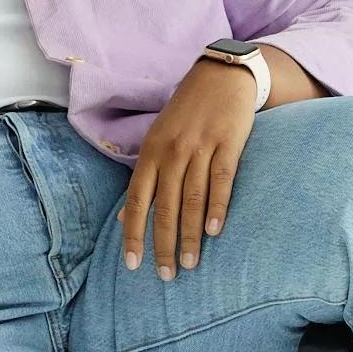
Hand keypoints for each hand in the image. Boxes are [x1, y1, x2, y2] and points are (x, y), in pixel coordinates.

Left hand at [115, 55, 259, 278]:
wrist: (220, 76)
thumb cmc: (186, 113)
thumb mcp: (157, 140)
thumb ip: (145, 179)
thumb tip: (123, 218)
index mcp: (150, 152)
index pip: (136, 200)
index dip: (133, 234)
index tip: (133, 264)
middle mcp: (172, 151)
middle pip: (164, 207)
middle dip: (163, 244)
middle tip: (166, 275)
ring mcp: (200, 147)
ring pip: (192, 199)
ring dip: (189, 236)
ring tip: (189, 264)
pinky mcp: (228, 143)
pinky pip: (221, 180)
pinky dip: (217, 207)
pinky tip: (214, 231)